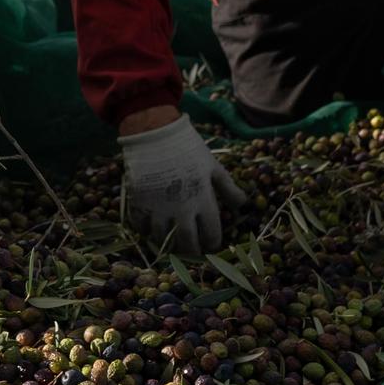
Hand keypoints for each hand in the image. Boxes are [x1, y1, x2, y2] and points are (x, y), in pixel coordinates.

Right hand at [119, 115, 245, 254]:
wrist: (154, 133)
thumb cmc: (188, 148)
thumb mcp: (213, 167)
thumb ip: (228, 189)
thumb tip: (244, 205)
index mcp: (203, 201)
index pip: (211, 235)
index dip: (212, 243)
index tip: (211, 244)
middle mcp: (181, 210)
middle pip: (187, 243)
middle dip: (192, 251)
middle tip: (192, 251)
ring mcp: (158, 208)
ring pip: (162, 239)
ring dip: (168, 244)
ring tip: (172, 242)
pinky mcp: (139, 203)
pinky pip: (141, 227)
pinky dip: (146, 232)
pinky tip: (151, 229)